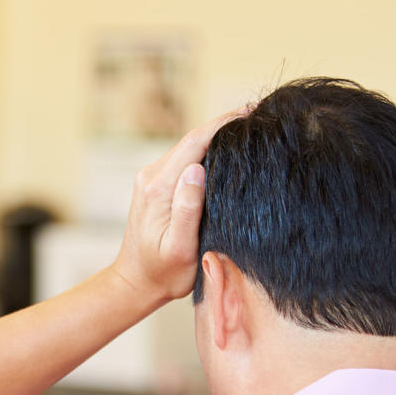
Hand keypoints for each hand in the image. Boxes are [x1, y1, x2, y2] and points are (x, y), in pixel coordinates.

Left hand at [112, 106, 249, 301]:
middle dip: (224, 124)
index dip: (223, 124)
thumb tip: (196, 169)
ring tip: (248, 126)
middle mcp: (151, 176)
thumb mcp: (180, 247)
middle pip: (192, 139)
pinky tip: (226, 150)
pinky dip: (206, 149)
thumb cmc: (163, 273)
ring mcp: (151, 178)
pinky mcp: (156, 184)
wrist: (136, 282)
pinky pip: (184, 159)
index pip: (194, 143)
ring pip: (188, 147)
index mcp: (158, 188)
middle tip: (258, 114)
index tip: (251, 112)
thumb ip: (188, 209)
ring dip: (215, 135)